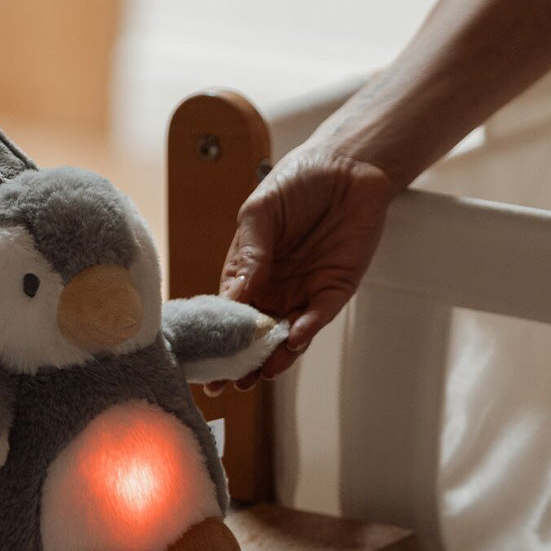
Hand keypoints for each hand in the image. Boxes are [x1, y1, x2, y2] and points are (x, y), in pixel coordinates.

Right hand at [217, 142, 398, 384]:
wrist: (348, 165)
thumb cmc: (299, 182)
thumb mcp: (261, 211)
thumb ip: (250, 251)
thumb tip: (237, 291)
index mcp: (249, 269)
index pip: (229, 309)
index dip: (216, 335)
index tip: (202, 361)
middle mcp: (275, 286)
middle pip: (255, 331)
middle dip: (240, 360)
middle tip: (224, 385)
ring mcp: (305, 290)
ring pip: (286, 333)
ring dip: (273, 356)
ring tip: (257, 377)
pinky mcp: (335, 288)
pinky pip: (319, 316)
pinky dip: (306, 331)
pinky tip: (293, 341)